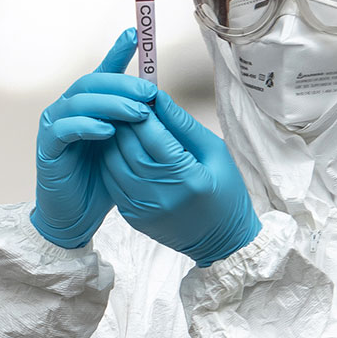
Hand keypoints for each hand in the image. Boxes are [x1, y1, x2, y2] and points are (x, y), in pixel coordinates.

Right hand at [30, 29, 154, 247]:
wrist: (75, 217)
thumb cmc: (102, 182)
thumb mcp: (126, 148)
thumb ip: (135, 124)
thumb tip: (159, 101)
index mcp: (88, 107)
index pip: (103, 73)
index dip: (117, 51)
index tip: (136, 33)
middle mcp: (68, 110)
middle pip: (91, 82)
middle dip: (122, 83)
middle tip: (149, 92)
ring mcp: (55, 127)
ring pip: (79, 100)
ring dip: (110, 103)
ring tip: (138, 113)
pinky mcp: (47, 147)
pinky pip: (65, 128)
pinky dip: (87, 125)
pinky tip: (108, 131)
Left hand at [100, 89, 260, 266]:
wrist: (221, 242)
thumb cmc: (225, 193)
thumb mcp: (215, 153)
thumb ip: (184, 126)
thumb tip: (159, 99)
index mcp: (186, 178)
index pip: (153, 135)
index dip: (143, 111)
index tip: (142, 96)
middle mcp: (161, 195)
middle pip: (128, 147)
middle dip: (124, 120)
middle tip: (124, 102)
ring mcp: (143, 208)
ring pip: (113, 162)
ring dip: (113, 138)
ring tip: (119, 122)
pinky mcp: (132, 216)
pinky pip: (112, 181)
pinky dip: (111, 160)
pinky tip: (119, 147)